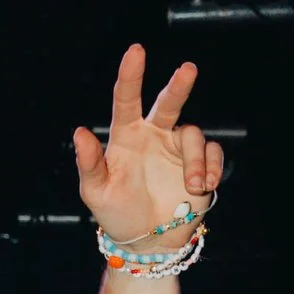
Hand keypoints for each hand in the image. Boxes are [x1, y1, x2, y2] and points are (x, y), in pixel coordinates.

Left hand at [71, 42, 223, 251]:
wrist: (147, 242)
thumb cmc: (116, 213)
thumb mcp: (95, 192)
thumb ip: (89, 163)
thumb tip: (79, 132)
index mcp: (127, 135)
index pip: (127, 99)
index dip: (131, 75)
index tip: (136, 51)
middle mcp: (154, 135)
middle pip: (167, 103)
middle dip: (178, 85)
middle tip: (188, 69)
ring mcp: (178, 150)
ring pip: (193, 135)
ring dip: (195, 160)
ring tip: (193, 186)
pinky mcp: (201, 165)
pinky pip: (213, 154)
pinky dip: (212, 168)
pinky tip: (205, 187)